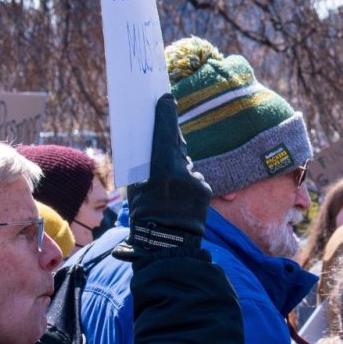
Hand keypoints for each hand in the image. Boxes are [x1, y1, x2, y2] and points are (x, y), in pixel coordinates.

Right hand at [116, 94, 212, 259]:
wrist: (167, 245)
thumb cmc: (144, 217)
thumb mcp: (136, 189)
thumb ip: (146, 168)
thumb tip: (153, 150)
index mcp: (160, 169)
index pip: (164, 134)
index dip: (165, 114)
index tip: (166, 98)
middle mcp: (181, 171)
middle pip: (177, 146)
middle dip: (171, 138)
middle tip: (166, 126)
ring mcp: (196, 180)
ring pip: (185, 166)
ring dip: (178, 170)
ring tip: (167, 188)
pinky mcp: (206, 189)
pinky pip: (194, 179)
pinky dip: (187, 185)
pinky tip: (180, 199)